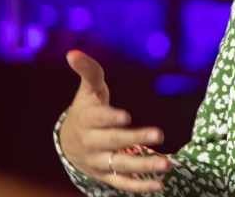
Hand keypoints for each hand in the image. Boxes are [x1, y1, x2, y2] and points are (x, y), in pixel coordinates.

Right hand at [59, 50, 169, 191]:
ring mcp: (99, 162)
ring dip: (143, 167)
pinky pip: (122, 183)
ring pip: (121, 166)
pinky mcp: (106, 176)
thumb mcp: (88, 89)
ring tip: (166, 164)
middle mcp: (92, 143)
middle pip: (114, 142)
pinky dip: (139, 187)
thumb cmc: (86, 109)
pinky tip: (159, 185)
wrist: (68, 142)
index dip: (111, 118)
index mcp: (87, 120)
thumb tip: (73, 52)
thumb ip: (88, 71)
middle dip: (135, 140)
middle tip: (158, 135)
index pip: (99, 119)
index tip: (126, 117)